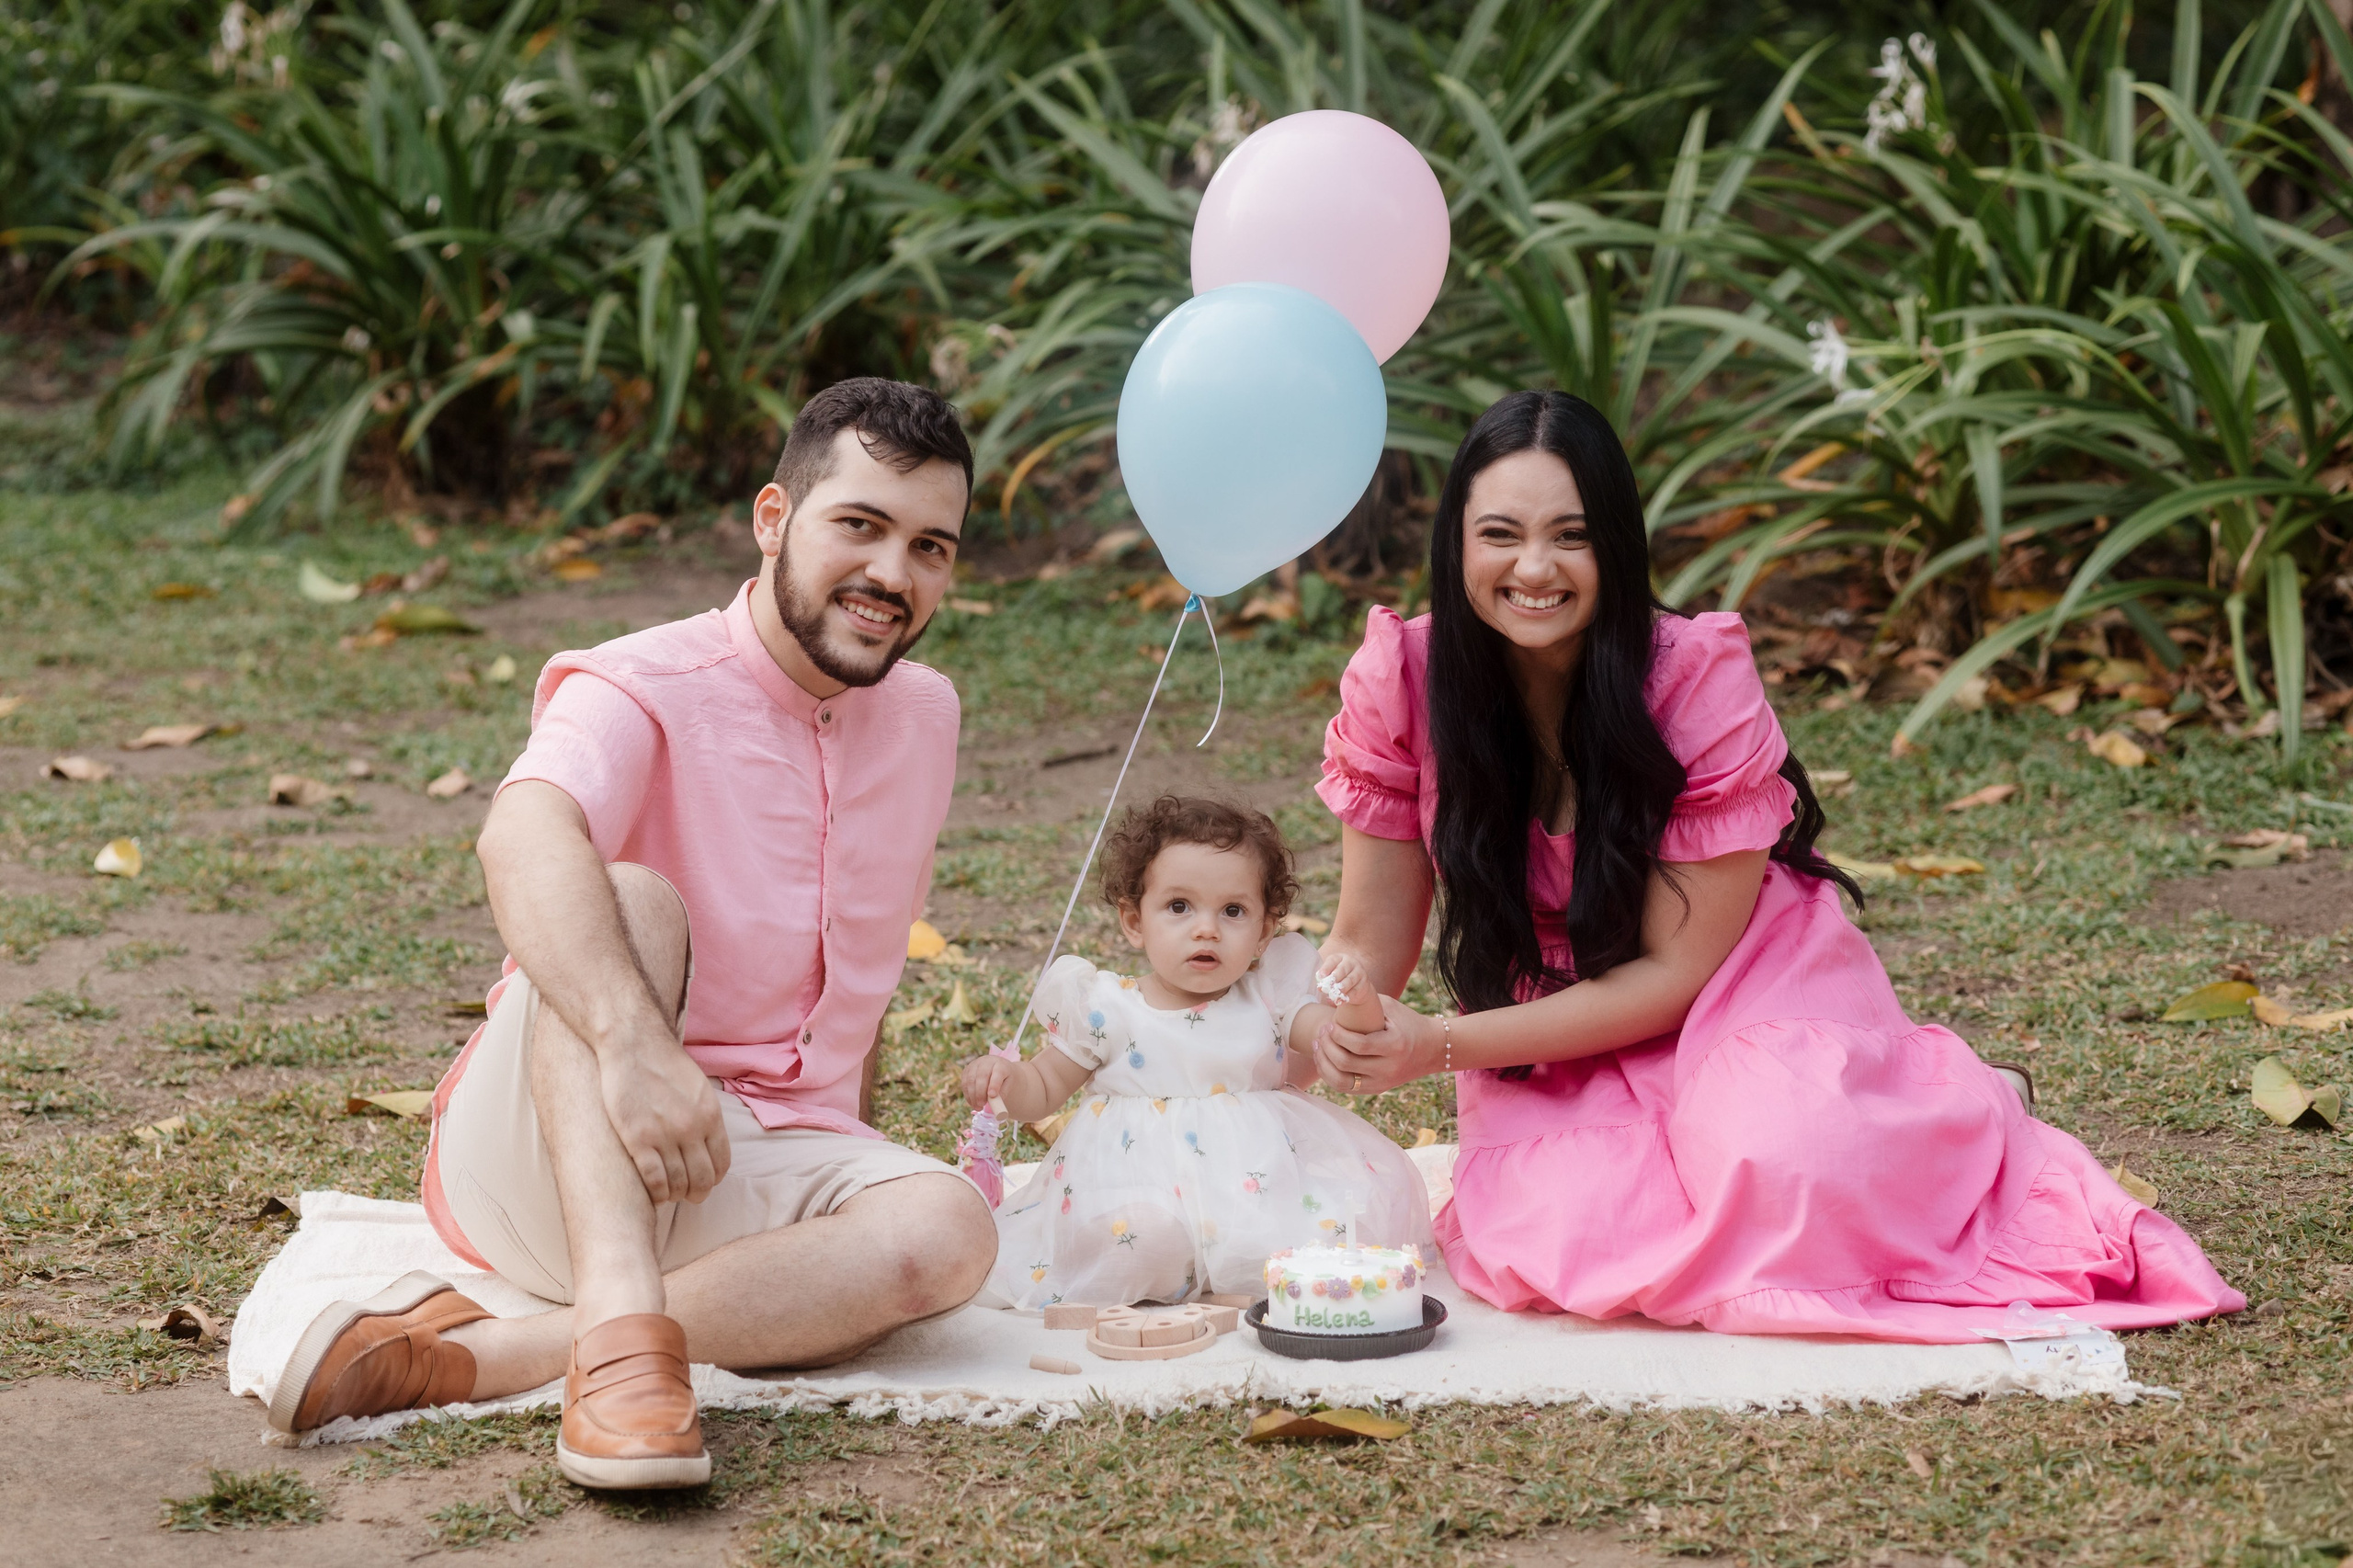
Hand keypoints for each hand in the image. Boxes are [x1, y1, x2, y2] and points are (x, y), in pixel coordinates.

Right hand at [599, 1036, 729, 1204]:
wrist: (634, 1044)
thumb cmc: (665, 1063)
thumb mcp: (700, 1088)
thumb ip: (706, 1116)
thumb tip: (709, 1143)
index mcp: (710, 1116)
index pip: (721, 1163)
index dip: (713, 1178)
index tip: (705, 1182)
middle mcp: (691, 1129)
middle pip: (702, 1179)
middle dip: (697, 1193)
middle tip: (689, 1196)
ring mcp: (664, 1135)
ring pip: (677, 1183)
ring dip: (675, 1194)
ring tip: (670, 1194)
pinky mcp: (637, 1139)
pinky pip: (653, 1179)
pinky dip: (656, 1192)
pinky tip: (654, 1193)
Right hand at [961, 1053, 1018, 1110]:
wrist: (997, 1069)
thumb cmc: (1004, 1079)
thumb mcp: (1008, 1085)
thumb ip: (1002, 1092)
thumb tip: (993, 1101)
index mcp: (1000, 1064)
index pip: (997, 1072)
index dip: (994, 1084)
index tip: (992, 1095)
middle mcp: (986, 1061)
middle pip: (981, 1076)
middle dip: (980, 1092)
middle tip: (982, 1105)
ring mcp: (975, 1064)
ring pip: (970, 1080)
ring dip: (973, 1096)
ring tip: (978, 1107)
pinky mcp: (966, 1070)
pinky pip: (964, 1084)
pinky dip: (968, 1095)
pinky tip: (973, 1103)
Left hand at [1314, 949, 1370, 1006]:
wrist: (1359, 985)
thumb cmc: (1340, 978)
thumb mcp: (1332, 975)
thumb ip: (1326, 980)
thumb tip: (1320, 988)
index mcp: (1340, 958)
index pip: (1333, 960)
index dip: (1326, 968)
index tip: (1320, 976)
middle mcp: (1351, 963)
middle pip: (1342, 969)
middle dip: (1335, 977)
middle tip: (1328, 985)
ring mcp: (1359, 972)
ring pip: (1350, 980)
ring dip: (1341, 988)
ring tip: (1334, 994)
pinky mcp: (1364, 984)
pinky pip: (1355, 990)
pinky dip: (1347, 996)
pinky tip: (1341, 1000)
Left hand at [1314, 994, 1439, 1095]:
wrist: (1431, 1049)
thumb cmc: (1407, 1022)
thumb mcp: (1390, 1007)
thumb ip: (1364, 1002)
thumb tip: (1334, 996)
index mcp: (1395, 1045)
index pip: (1359, 1045)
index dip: (1338, 1036)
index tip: (1329, 1024)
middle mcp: (1389, 1068)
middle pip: (1347, 1064)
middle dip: (1327, 1047)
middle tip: (1321, 1033)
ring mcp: (1382, 1082)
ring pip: (1342, 1081)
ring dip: (1324, 1063)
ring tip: (1318, 1045)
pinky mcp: (1376, 1089)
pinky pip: (1346, 1088)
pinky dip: (1330, 1075)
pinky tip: (1324, 1059)